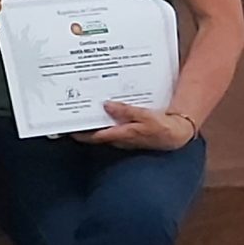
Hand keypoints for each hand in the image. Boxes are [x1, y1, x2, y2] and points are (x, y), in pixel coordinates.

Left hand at [82, 101, 198, 150]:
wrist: (176, 134)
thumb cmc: (161, 127)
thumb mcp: (144, 115)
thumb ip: (125, 111)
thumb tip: (106, 105)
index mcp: (121, 135)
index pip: (95, 136)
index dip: (80, 133)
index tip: (67, 128)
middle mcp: (120, 139)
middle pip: (96, 134)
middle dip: (84, 125)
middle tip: (71, 114)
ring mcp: (123, 138)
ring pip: (104, 131)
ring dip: (94, 123)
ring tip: (83, 110)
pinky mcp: (128, 134)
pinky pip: (113, 128)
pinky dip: (106, 121)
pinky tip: (104, 111)